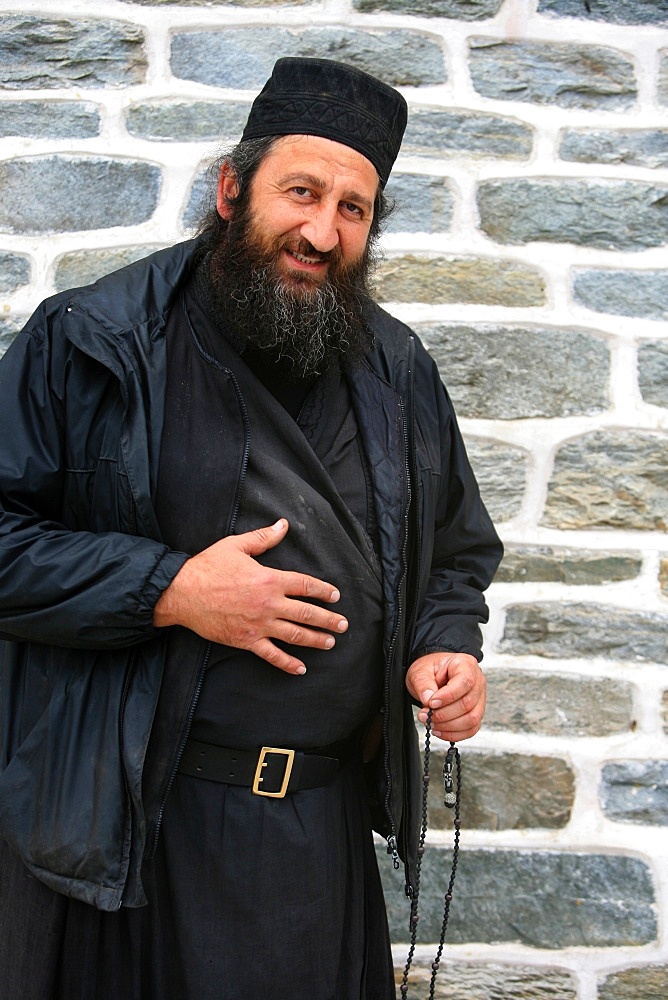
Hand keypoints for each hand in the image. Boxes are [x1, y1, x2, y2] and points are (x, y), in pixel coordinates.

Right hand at [154, 518, 347, 673]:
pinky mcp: (246, 640)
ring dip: (316, 640)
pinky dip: (288, 663)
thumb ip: (264, 537)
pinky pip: (271, 655)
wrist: (182, 593)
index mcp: (270, 579)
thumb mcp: (237, 545)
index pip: (305, 585)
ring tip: (331, 643)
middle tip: (343, 625)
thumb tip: (283, 524)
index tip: (335, 596)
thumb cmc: (208, 567)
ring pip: (295, 635)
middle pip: (307, 613)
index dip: (323, 591)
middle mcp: (269, 603)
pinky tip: (301, 668)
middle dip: (328, 620)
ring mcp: (259, 625)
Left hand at [405, 652, 485, 741]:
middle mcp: (477, 681)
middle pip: (468, 704)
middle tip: (425, 715)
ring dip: (448, 726)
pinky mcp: (476, 713)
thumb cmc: (430, 669)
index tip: (431, 703)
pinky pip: (471, 729)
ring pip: (472, 719)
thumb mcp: (420, 671)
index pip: (465, 682)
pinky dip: (454, 734)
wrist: (433, 675)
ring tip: (430, 723)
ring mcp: (479, 699)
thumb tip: (429, 700)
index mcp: (466, 664)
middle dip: (444, 714)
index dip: (447, 696)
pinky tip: (439, 730)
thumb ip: (424, 684)